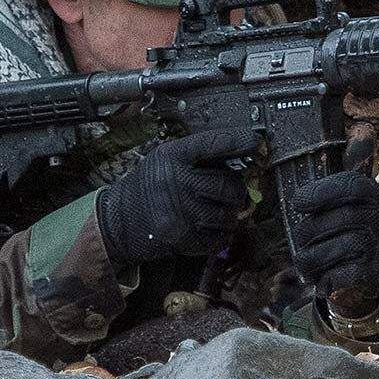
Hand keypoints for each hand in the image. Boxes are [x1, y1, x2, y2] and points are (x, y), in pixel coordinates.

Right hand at [97, 127, 258, 265]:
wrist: (120, 219)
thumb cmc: (150, 186)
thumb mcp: (166, 160)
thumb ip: (197, 157)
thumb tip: (240, 157)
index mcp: (173, 157)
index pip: (214, 143)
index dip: (240, 141)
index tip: (257, 143)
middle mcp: (177, 181)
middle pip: (228, 184)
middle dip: (238, 190)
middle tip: (235, 192)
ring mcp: (180, 211)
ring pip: (228, 214)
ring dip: (231, 215)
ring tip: (220, 211)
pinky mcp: (183, 237)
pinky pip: (219, 237)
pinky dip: (222, 235)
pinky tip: (211, 227)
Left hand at [291, 171, 378, 306]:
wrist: (372, 275)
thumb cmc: (346, 233)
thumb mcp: (343, 208)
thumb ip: (326, 200)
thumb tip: (298, 202)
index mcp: (374, 196)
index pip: (353, 185)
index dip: (322, 192)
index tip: (297, 203)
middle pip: (345, 216)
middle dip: (311, 229)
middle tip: (299, 239)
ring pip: (342, 246)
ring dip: (313, 257)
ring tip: (304, 262)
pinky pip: (347, 274)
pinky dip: (328, 277)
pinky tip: (322, 280)